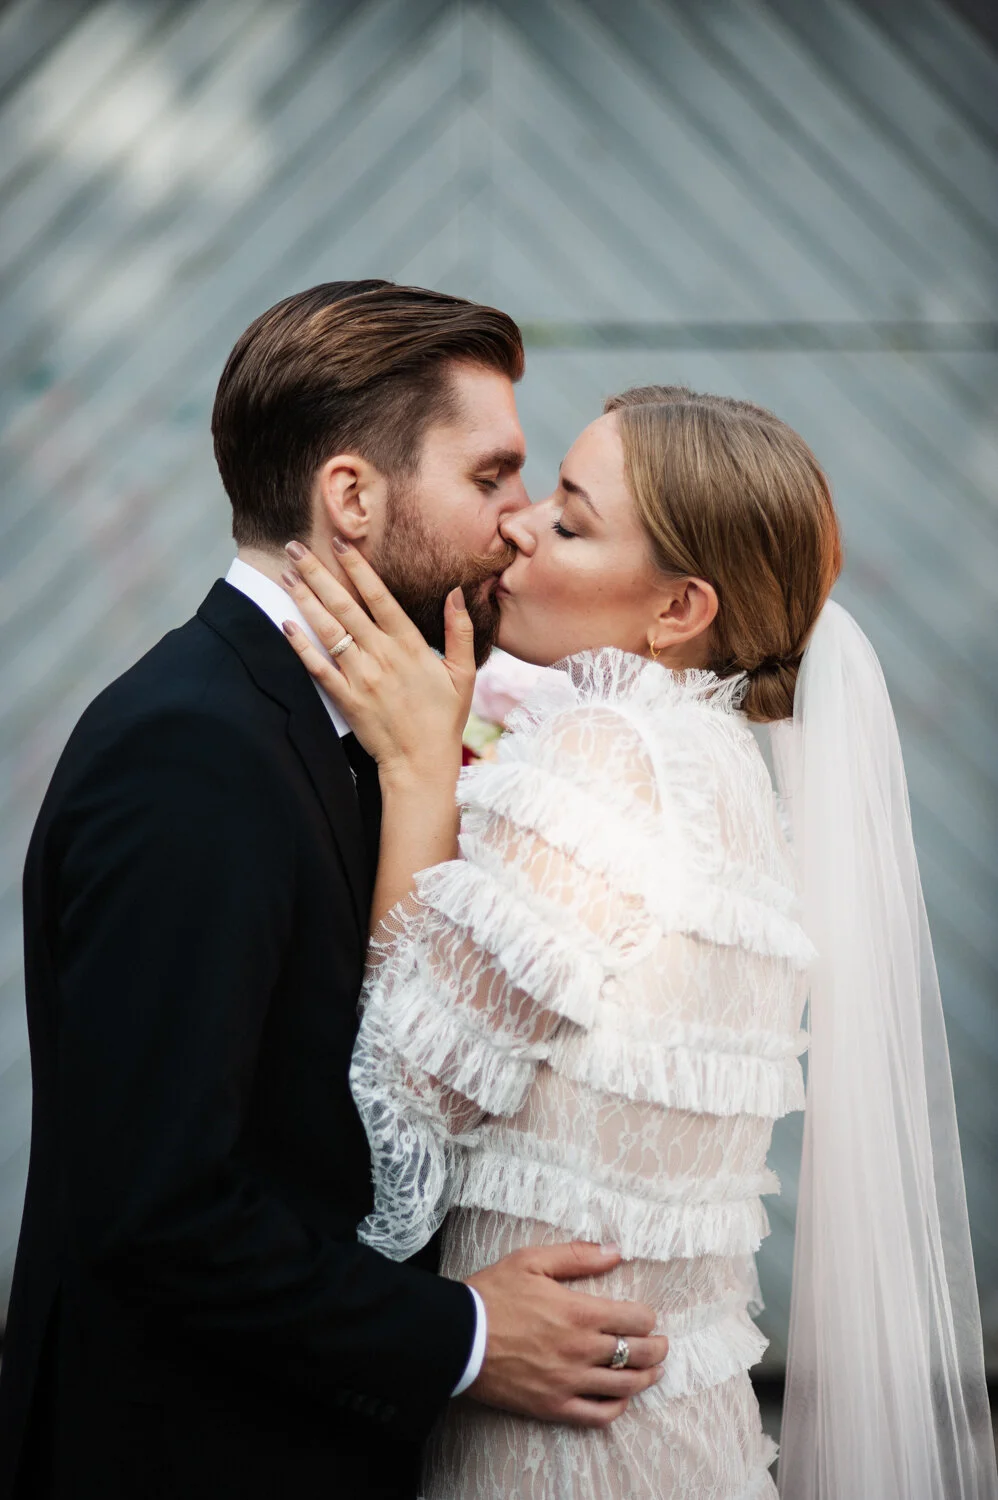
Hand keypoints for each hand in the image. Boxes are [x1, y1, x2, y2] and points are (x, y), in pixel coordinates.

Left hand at [280, 540, 475, 786]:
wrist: (421, 763)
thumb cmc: (444, 718)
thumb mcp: (463, 673)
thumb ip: (459, 630)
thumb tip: (456, 592)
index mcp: (409, 645)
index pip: (379, 597)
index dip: (358, 568)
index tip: (341, 543)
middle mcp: (381, 656)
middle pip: (345, 606)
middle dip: (319, 574)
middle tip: (298, 548)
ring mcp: (360, 677)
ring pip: (327, 630)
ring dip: (305, 599)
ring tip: (287, 575)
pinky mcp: (345, 698)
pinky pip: (317, 667)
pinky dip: (300, 645)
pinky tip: (286, 623)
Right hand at [466, 1242, 667, 1428]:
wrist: (458, 1337)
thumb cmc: (493, 1294)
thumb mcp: (532, 1261)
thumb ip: (577, 1256)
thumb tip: (615, 1251)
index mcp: (580, 1313)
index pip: (636, 1319)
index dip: (648, 1317)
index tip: (647, 1316)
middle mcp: (581, 1350)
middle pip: (638, 1354)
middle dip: (657, 1348)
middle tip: (662, 1344)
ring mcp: (569, 1382)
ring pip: (624, 1386)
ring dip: (646, 1378)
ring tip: (652, 1371)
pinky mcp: (553, 1406)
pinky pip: (597, 1415)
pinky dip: (617, 1408)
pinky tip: (620, 1398)